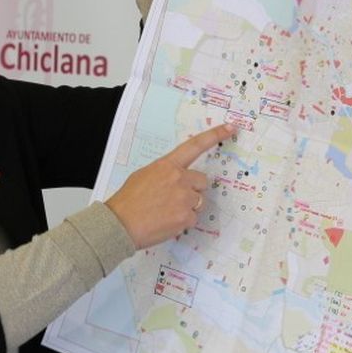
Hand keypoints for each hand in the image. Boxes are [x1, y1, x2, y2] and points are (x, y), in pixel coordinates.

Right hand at [106, 124, 234, 248]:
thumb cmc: (128, 201)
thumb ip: (164, 173)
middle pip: (202, 181)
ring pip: (198, 201)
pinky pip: (193, 218)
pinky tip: (166, 222)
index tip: (230, 128)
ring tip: (166, 212)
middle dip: (193, 190)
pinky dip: (182, 222)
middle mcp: (179, 178)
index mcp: (167, 165)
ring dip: (187, 207)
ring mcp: (184, 198)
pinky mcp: (186, 217)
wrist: (120, 224)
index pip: (195, 146)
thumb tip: (176, 178)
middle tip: (175, 199)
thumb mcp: (143, 175)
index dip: (215, 135)